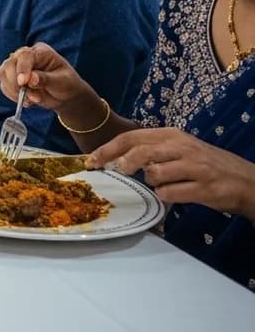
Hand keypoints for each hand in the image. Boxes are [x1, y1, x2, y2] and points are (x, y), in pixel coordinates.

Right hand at [0, 42, 95, 112]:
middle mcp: (25, 56)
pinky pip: (4, 86)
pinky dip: (12, 95)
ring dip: (13, 90)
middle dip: (15, 82)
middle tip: (27, 96)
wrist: (64, 96)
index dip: (22, 68)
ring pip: (3, 74)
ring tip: (30, 99)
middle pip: (9, 64)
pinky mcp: (11, 78)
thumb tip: (31, 79)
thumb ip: (47, 79)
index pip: (25, 55)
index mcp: (40, 52)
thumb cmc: (66, 84)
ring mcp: (16, 67)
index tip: (23, 82)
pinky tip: (27, 100)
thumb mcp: (62, 82)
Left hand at [89, 128, 254, 216]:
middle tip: (117, 172)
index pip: (131, 137)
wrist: (246, 181)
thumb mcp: (180, 149)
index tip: (91, 161)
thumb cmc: (205, 165)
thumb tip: (116, 158)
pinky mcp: (203, 188)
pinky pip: (170, 194)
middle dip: (121, 163)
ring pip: (153, 174)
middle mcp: (182, 147)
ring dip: (151, 183)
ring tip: (164, 184)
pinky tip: (175, 194)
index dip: (107, 149)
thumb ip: (152, 150)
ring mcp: (194, 167)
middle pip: (139, 152)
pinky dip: (166, 196)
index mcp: (172, 135)